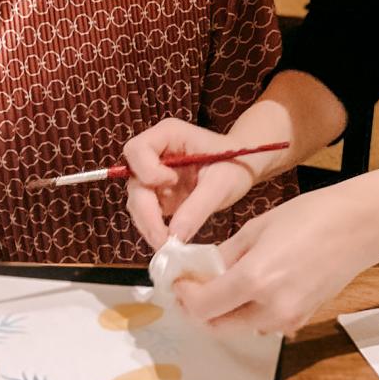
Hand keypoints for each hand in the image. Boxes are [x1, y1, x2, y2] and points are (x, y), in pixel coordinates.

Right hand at [122, 118, 259, 248]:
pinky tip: (169, 241)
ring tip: (167, 244)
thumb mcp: (222, 183)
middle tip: (163, 240)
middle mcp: (154, 152)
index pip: (137, 149)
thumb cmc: (236, 163)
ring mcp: (154, 173)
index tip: (171, 182)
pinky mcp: (158, 194)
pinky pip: (147, 212)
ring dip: (148, 224)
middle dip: (146, 211)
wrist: (245, 168)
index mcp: (167, 135)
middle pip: (134, 180)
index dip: (147, 170)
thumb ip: (198, 207)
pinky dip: (154, 228)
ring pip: (137, 200)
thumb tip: (174, 236)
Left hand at [174, 185, 378, 334]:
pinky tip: (252, 287)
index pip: (203, 306)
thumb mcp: (256, 228)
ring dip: (225, 311)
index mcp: (254, 280)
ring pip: (240, 327)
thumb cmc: (308, 217)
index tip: (180, 281)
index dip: (185, 296)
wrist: (358, 227)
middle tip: (194, 287)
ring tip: (223, 283)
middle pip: (218, 325)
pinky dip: (249, 311)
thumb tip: (200, 271)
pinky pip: (263, 323)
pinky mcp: (301, 320)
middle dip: (200, 309)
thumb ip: (225, 255)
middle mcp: (269, 309)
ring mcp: (288, 319)